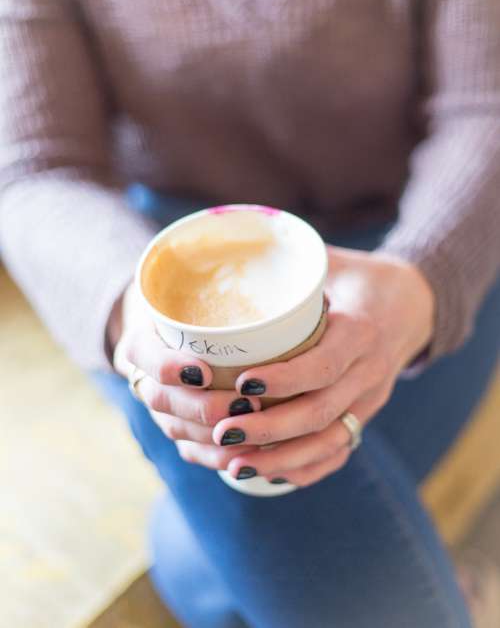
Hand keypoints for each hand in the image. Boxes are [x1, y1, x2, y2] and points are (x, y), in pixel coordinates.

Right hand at [112, 282, 260, 467]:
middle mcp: (145, 376)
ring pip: (177, 430)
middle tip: (245, 405)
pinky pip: (189, 451)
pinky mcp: (177, 428)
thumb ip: (225, 285)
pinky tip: (244, 458)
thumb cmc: (198, 303)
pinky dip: (216, 458)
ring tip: (254, 432)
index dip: (168, 368)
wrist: (175, 330)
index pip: (143, 354)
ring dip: (214, 438)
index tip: (202, 371)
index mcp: (143, 339)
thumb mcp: (201, 289)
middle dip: (203, 409)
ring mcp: (160, 407)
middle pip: (162, 401)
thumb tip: (290, 288)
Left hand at [199, 246, 434, 487]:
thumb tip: (234, 243)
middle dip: (270, 429)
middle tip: (222, 431)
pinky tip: (266, 473)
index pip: (324, 364)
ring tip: (233, 465)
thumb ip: (290, 258)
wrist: (414, 304)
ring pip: (330, 440)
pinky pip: (340, 451)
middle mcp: (369, 371)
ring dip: (282, 458)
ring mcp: (370, 398)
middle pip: (321, 412)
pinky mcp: (366, 414)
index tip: (243, 384)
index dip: (284, 379)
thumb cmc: (360, 277)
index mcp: (361, 330)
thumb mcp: (332, 260)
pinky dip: (305, 468)